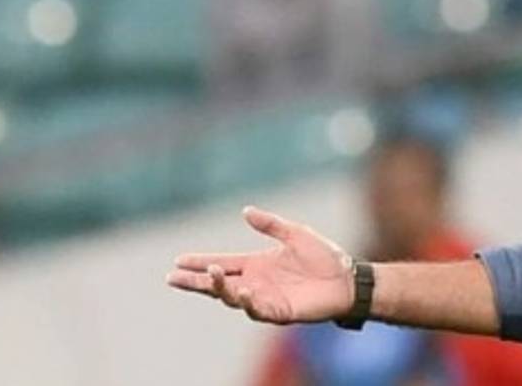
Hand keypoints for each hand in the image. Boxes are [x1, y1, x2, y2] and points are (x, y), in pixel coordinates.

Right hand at [166, 206, 354, 323]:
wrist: (348, 278)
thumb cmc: (324, 256)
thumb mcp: (295, 233)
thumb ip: (270, 224)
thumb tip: (245, 210)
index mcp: (257, 264)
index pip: (223, 263)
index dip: (200, 263)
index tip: (178, 260)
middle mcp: (256, 282)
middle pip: (218, 284)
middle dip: (195, 282)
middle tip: (172, 278)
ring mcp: (266, 298)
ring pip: (233, 298)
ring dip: (220, 288)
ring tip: (213, 275)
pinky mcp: (279, 311)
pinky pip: (257, 309)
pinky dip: (248, 302)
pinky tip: (242, 291)